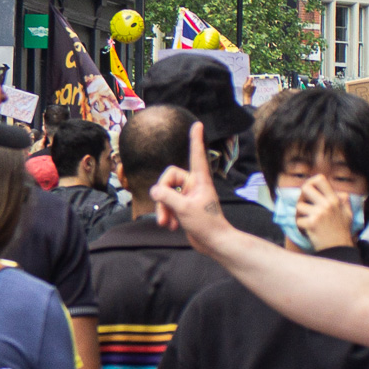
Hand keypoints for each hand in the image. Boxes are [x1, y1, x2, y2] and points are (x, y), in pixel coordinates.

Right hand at [151, 122, 235, 250]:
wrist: (213, 243)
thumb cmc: (206, 224)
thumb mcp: (183, 209)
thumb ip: (167, 196)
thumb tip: (155, 189)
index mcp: (200, 180)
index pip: (197, 155)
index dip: (196, 140)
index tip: (198, 124)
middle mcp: (194, 185)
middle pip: (169, 178)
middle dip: (163, 196)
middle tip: (164, 212)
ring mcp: (188, 196)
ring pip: (166, 194)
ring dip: (163, 209)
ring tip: (166, 223)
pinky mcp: (184, 207)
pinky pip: (168, 204)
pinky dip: (167, 215)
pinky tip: (170, 226)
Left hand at [294, 174, 354, 249]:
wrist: (339, 249)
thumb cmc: (342, 233)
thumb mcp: (348, 215)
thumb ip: (345, 202)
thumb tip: (342, 194)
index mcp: (334, 200)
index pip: (320, 179)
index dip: (311, 181)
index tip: (310, 189)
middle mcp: (327, 204)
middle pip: (305, 188)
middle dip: (301, 196)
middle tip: (304, 205)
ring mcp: (319, 213)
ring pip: (299, 206)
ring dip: (301, 214)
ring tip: (308, 221)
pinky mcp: (312, 223)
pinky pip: (298, 221)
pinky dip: (301, 227)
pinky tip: (309, 230)